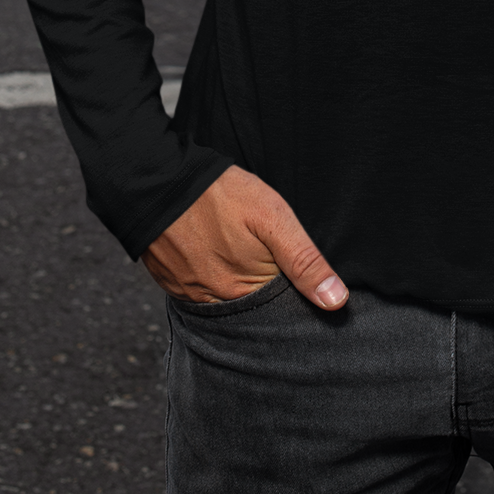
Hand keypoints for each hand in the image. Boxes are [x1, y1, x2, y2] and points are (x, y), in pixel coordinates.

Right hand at [141, 164, 348, 311]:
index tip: (297, 276)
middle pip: (254, 309)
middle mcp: (217, 306)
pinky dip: (214, 278)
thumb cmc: (219, 196)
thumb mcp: (273, 218)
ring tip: (242, 252)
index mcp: (246, 294)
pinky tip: (218, 253)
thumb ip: (304, 260)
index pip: (281, 311)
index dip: (294, 294)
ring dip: (239, 285)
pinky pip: (203, 291)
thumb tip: (336, 302)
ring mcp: (192, 297)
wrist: (157, 182)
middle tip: (265, 254)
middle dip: (267, 291)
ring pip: (228, 301)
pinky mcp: (174, 285)